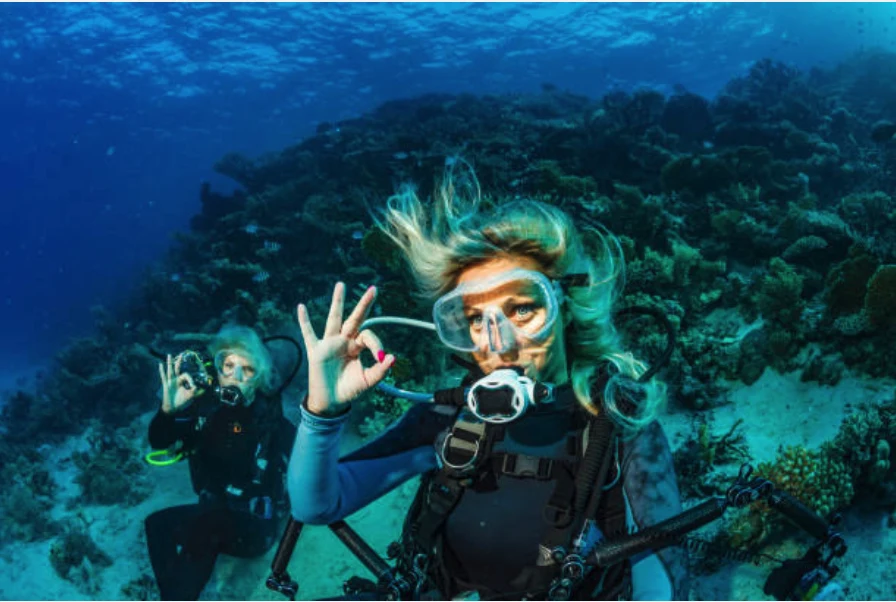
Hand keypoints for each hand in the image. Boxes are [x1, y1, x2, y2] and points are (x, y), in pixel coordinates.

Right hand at [158, 353, 197, 413]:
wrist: (173, 409)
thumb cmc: (182, 402)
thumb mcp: (191, 396)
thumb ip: (195, 391)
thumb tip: (200, 386)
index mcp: (183, 382)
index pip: (187, 375)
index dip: (191, 379)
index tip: (193, 386)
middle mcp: (176, 380)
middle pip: (178, 369)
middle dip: (180, 362)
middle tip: (182, 354)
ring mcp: (170, 382)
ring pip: (170, 370)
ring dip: (170, 363)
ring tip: (169, 355)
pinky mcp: (166, 385)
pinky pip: (163, 377)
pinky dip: (161, 371)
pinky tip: (160, 364)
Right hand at [297, 282, 394, 415]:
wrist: (331, 403)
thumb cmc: (349, 390)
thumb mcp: (368, 381)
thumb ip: (380, 371)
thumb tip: (392, 357)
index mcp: (357, 346)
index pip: (368, 336)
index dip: (377, 344)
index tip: (381, 357)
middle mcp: (344, 341)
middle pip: (355, 319)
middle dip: (364, 304)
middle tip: (374, 289)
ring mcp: (329, 344)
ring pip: (334, 319)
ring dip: (337, 302)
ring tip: (341, 285)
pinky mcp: (316, 352)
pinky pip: (309, 334)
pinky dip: (304, 322)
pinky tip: (301, 307)